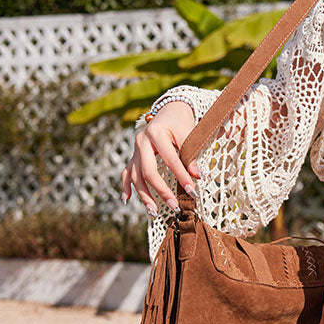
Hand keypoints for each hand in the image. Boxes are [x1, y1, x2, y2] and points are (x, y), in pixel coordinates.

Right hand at [121, 101, 199, 216]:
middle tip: (175, 207)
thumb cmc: (181, 122)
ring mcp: (135, 150)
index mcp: (156, 134)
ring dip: (144, 196)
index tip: (192, 192)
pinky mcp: (133, 156)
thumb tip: (198, 177)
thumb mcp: (189, 134)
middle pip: (148, 171)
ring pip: (135, 176)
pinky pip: (126, 172)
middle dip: (161, 191)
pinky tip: (126, 200)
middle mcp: (141, 141)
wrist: (169, 110)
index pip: (170, 160)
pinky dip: (126, 186)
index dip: (181, 177)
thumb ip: (192, 155)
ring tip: (154, 213)